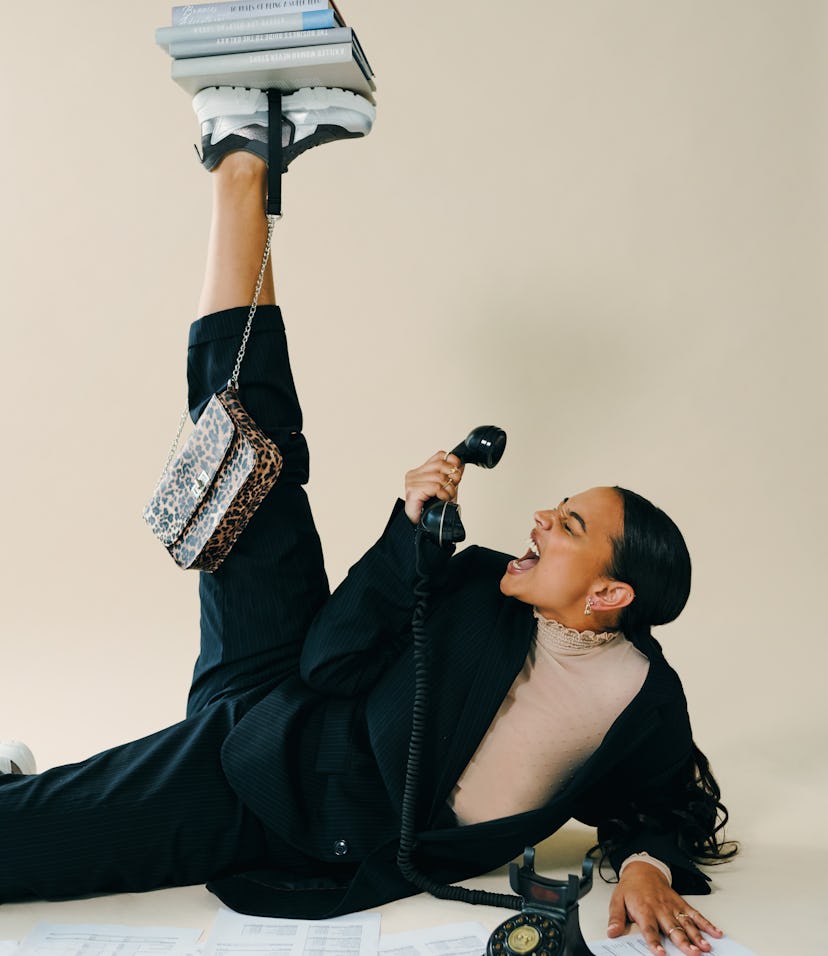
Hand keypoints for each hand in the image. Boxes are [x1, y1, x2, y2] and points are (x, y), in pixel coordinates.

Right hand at [404, 451, 464, 524]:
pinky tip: (442, 499)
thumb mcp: (447, 488)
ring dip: (448, 489)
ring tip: (447, 497)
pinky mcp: (412, 491)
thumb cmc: (433, 509)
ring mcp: (411, 482)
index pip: (440, 455)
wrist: (424, 526)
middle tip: (453, 487)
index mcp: (421, 470)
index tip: (457, 472)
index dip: (452, 461)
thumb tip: (461, 464)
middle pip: (440, 464)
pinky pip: (434, 487)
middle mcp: (414, 474)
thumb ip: (452, 476)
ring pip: (439, 477)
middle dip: (453, 476)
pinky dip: (443, 494)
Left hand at [607, 863, 722, 954]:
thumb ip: (616, 918)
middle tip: (692, 953)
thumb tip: (612, 932)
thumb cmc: (631, 888)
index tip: (661, 954)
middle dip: (683, 942)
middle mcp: (660, 908)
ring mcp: (672, 906)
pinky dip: (706, 924)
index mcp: (644, 909)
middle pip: (673, 928)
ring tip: (705, 947)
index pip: (649, 929)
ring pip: (686, 922)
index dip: (655, 942)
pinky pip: (695, 914)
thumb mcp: (617, 900)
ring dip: (697, 936)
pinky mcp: (681, 903)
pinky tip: (715, 933)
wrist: (642, 869)